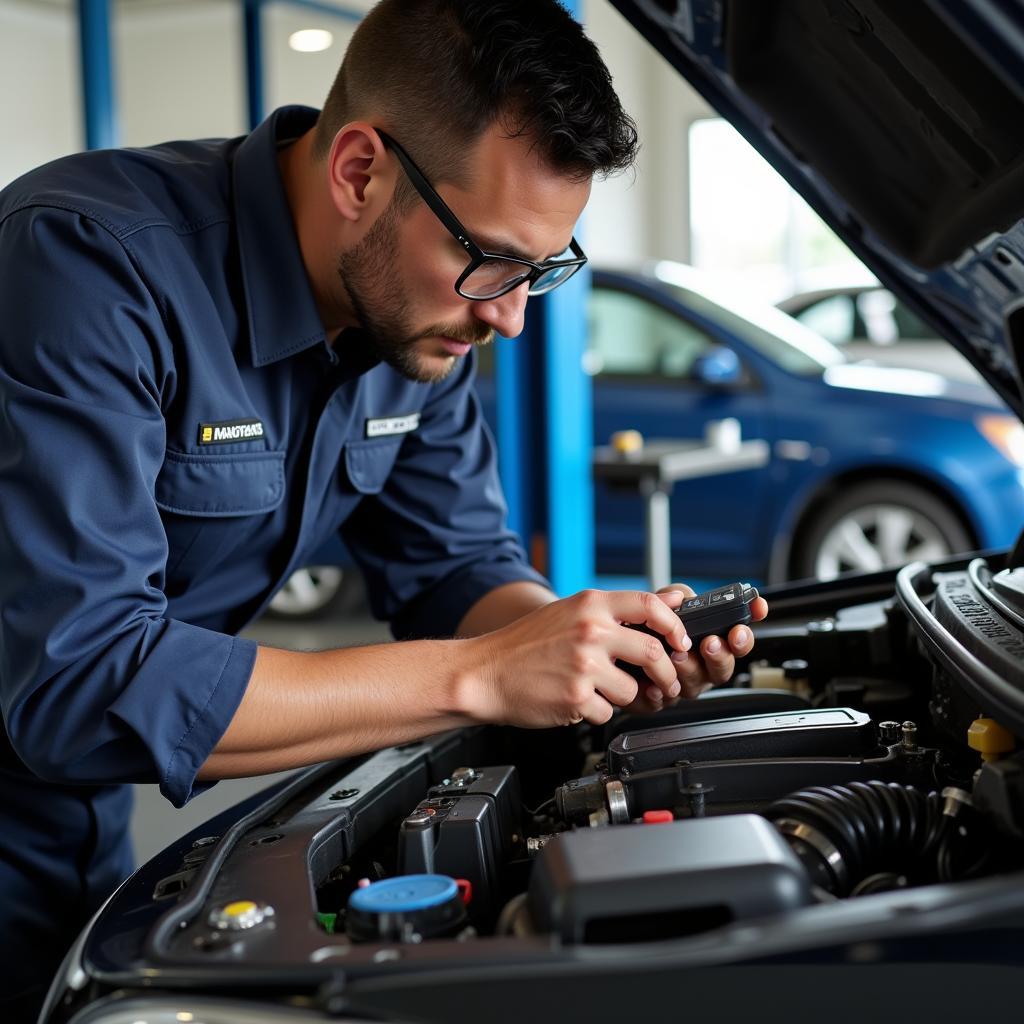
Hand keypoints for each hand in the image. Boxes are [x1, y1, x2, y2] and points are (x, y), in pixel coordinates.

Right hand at [457, 589, 690, 727]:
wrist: (484, 673)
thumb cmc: (524, 645)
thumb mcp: (570, 612)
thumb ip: (618, 609)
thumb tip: (671, 599)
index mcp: (590, 605)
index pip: (650, 605)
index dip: (674, 625)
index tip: (679, 641)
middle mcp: (590, 631)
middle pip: (653, 652)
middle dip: (665, 674)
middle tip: (662, 682)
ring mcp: (584, 664)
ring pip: (632, 690)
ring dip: (622, 697)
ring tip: (599, 690)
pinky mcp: (576, 697)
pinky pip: (607, 712)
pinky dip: (596, 712)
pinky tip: (576, 701)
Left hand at [624, 583, 768, 713]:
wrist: (619, 645)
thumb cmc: (648, 625)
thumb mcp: (664, 604)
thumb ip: (677, 596)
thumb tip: (684, 596)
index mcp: (712, 643)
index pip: (739, 641)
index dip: (745, 635)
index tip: (741, 628)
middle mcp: (702, 666)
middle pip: (723, 668)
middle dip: (720, 655)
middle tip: (711, 643)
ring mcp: (683, 684)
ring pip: (694, 685)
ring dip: (689, 669)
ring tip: (678, 656)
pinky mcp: (660, 700)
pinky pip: (663, 703)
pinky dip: (658, 696)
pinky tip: (654, 687)